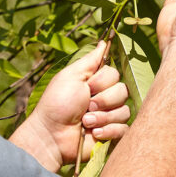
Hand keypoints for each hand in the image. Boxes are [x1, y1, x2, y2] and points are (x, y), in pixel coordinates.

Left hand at [9, 43, 129, 171]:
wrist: (51, 135)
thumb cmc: (57, 104)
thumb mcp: (71, 76)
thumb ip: (90, 60)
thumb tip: (104, 41)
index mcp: (96, 83)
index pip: (116, 74)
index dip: (103, 81)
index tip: (88, 86)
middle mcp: (106, 98)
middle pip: (123, 91)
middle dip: (103, 100)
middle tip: (86, 106)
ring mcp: (110, 117)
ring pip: (124, 110)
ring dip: (103, 116)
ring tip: (85, 122)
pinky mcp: (113, 134)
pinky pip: (124, 128)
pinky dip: (108, 130)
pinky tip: (93, 133)